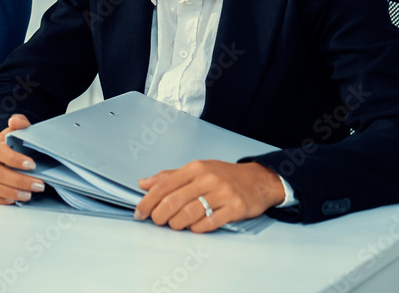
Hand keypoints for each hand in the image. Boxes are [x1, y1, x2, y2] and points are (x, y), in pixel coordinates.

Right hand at [0, 114, 45, 204]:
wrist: (3, 152)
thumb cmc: (13, 143)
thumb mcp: (19, 131)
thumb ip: (20, 124)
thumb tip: (16, 120)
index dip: (14, 159)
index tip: (32, 165)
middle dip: (18, 181)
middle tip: (38, 185)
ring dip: (10, 192)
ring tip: (28, 195)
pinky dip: (1, 200)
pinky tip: (15, 200)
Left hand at [134, 160, 284, 232]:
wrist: (259, 180)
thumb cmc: (224, 176)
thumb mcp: (197, 169)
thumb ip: (169, 177)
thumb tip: (143, 183)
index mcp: (194, 168)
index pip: (163, 185)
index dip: (147, 201)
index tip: (139, 212)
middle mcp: (207, 179)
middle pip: (173, 201)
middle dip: (159, 215)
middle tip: (156, 221)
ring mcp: (222, 193)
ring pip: (189, 214)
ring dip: (176, 224)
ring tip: (174, 225)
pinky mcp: (235, 208)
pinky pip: (209, 223)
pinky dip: (196, 228)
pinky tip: (193, 227)